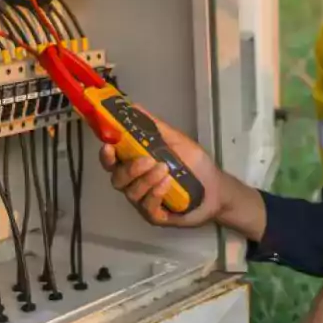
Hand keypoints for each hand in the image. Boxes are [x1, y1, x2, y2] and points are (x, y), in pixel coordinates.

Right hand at [99, 112, 264, 237]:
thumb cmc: (194, 164)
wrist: (216, 188)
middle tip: (148, 160)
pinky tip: (167, 184)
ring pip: (132, 193)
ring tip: (165, 170)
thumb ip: (155, 126)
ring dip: (146, 180)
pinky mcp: (156, 216)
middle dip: (130, 169)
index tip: (108, 146)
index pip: (112, 161)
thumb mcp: (176, 141)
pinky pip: (147, 208)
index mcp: (136, 165)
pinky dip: (155, 194)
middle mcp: (135, 184)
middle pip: (117, 179)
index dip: (106, 155)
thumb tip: (134, 106)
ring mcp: (144, 202)